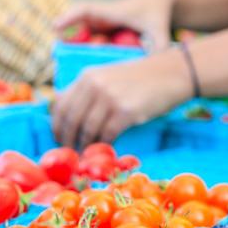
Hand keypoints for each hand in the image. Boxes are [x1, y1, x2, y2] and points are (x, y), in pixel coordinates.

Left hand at [52, 49, 192, 149]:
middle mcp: (94, 85)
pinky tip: (105, 149)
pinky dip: (104, 145)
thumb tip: (66, 117)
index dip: (56, 125)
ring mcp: (109, 97)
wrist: (171, 73)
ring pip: (87, 130)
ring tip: (86, 154)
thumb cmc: (138, 79)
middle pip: (71, 120)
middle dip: (68, 140)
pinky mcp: (125, 111)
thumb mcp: (107, 78)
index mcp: (86, 77)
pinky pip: (107, 135)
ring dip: (85, 145)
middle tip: (70, 152)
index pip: (61, 105)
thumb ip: (87, 92)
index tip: (59, 138)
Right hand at [56, 0, 174, 51]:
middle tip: (55, 49)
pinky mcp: (103, 32)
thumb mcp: (160, 30)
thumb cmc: (158, 14)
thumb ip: (160, 46)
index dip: (70, 17)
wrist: (158, 3)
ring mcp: (101, 24)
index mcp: (113, 13)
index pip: (86, 11)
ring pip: (80, 32)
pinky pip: (86, 39)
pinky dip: (80, 50)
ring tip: (62, 61)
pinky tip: (76, 65)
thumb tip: (160, 62)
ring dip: (71, 44)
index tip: (56, 27)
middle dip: (65, 34)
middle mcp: (103, 17)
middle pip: (77, 23)